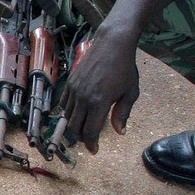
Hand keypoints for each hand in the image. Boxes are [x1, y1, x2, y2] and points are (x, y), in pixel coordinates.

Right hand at [58, 29, 140, 153]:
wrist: (112, 44)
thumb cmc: (125, 68)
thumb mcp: (130, 92)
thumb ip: (122, 114)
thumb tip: (119, 132)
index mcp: (99, 102)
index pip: (90, 131)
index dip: (91, 144)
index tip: (94, 150)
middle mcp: (83, 98)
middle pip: (75, 127)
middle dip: (81, 138)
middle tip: (89, 141)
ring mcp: (74, 90)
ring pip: (67, 117)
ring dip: (74, 126)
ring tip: (83, 128)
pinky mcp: (70, 83)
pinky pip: (64, 104)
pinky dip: (68, 113)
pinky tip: (77, 114)